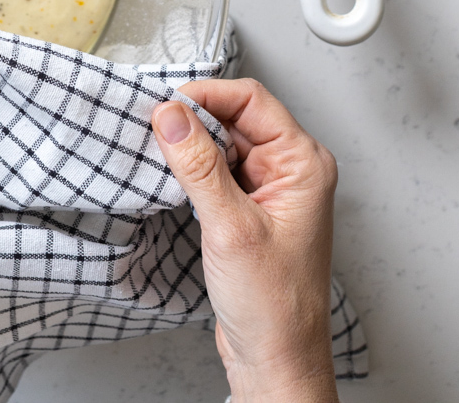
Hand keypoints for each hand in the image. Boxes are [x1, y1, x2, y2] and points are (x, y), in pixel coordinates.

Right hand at [152, 78, 337, 402]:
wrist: (276, 363)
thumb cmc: (275, 307)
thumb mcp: (230, 228)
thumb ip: (198, 166)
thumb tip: (171, 115)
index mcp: (303, 164)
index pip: (251, 101)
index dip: (207, 95)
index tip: (166, 104)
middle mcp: (292, 171)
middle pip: (237, 118)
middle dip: (195, 120)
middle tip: (155, 129)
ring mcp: (271, 191)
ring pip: (225, 144)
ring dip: (193, 146)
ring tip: (160, 154)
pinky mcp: (251, 211)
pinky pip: (220, 171)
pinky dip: (195, 170)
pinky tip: (174, 178)